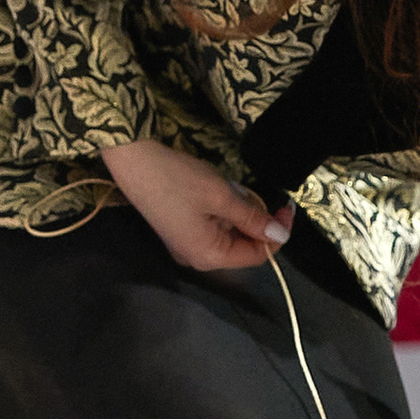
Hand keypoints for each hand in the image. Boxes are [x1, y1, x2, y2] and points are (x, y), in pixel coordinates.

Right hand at [103, 137, 288, 272]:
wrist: (133, 161)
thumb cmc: (178, 180)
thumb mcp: (222, 196)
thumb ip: (253, 218)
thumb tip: (279, 234)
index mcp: (209, 256)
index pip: (257, 255)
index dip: (276, 234)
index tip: (286, 208)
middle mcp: (197, 258)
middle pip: (242, 248)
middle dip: (257, 223)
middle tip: (263, 194)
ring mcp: (186, 245)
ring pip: (228, 236)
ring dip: (240, 215)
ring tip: (233, 189)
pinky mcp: (179, 231)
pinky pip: (213, 229)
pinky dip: (224, 213)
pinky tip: (220, 192)